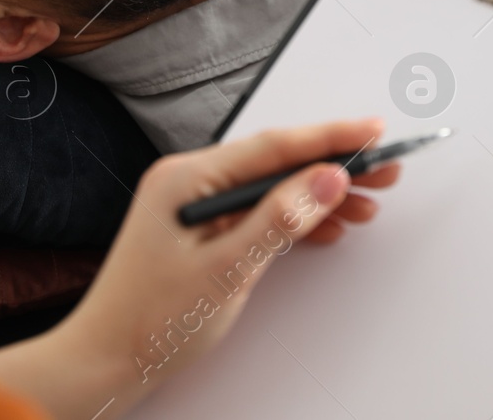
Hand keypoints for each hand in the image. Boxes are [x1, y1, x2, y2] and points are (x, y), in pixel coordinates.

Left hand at [0, 118, 400, 415]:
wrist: (105, 361)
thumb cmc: (150, 319)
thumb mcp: (225, 271)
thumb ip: (279, 221)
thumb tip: (326, 179)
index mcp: (187, 177)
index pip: (272, 147)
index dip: (329, 138)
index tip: (373, 131)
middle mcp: (190, 181)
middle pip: (276, 164)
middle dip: (333, 166)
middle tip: (386, 170)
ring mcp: (196, 206)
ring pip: (273, 190)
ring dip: (320, 196)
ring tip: (370, 203)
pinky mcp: (204, 232)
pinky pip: (260, 215)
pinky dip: (296, 221)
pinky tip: (330, 226)